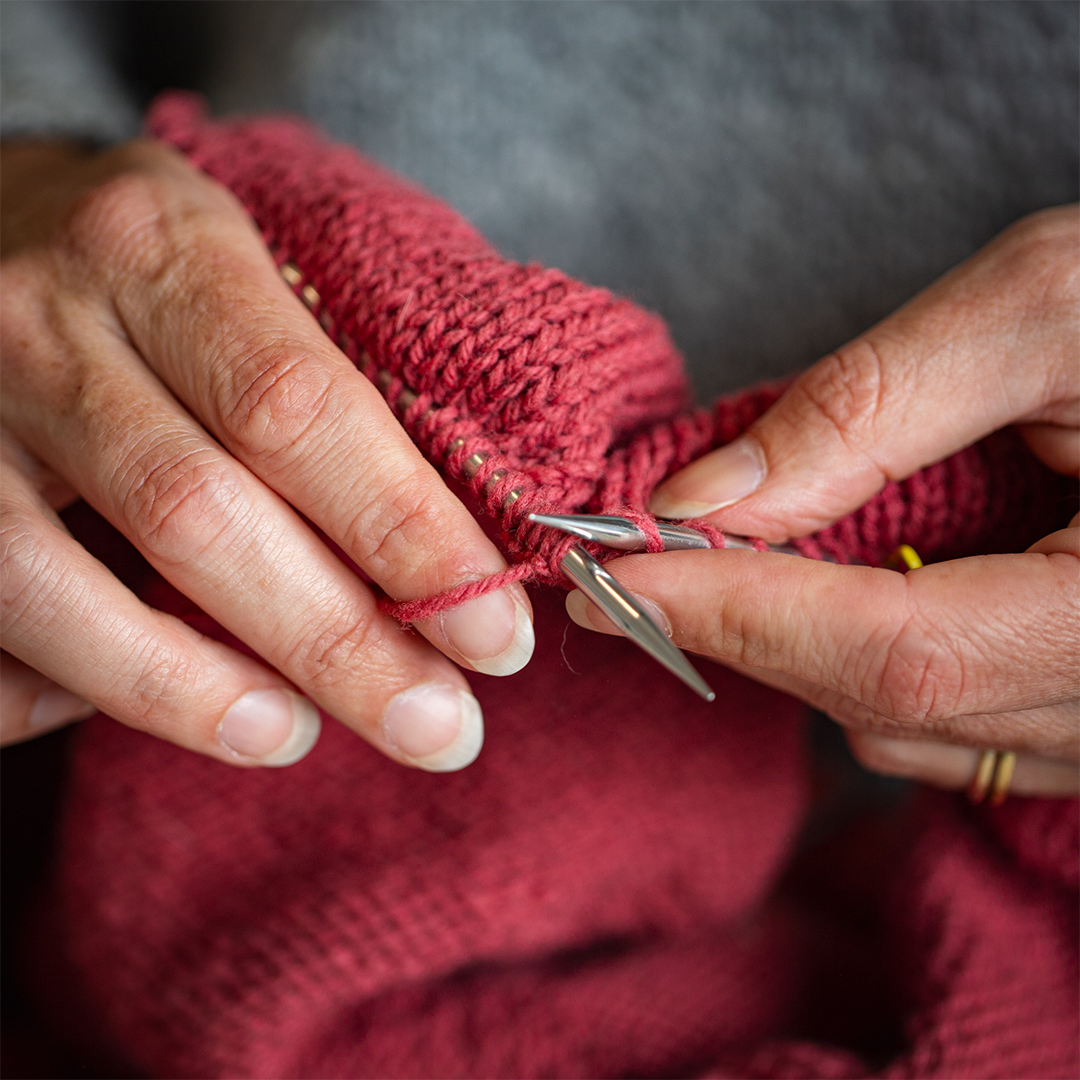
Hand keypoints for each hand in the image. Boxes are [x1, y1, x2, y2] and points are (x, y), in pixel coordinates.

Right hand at [1, 140, 532, 768]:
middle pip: (199, 517)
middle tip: (441, 728)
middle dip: (339, 646)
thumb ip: (338, 386)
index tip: (493, 635)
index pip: (300, 410)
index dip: (405, 536)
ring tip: (305, 736)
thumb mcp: (248, 269)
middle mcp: (40, 322)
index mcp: (162, 246)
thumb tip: (456, 558)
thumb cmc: (153, 269)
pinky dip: (76, 691)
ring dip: (203, 692)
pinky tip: (178, 705)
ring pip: (62, 592)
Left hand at [568, 206, 1078, 797]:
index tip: (604, 570)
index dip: (733, 614)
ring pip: (908, 726)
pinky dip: (867, 654)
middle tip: (645, 556)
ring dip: (802, 642)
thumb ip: (871, 408)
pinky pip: (954, 720)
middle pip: (884, 700)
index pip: (890, 653)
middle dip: (744, 626)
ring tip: (751, 551)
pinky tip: (850, 576)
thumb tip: (706, 498)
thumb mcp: (1052, 310)